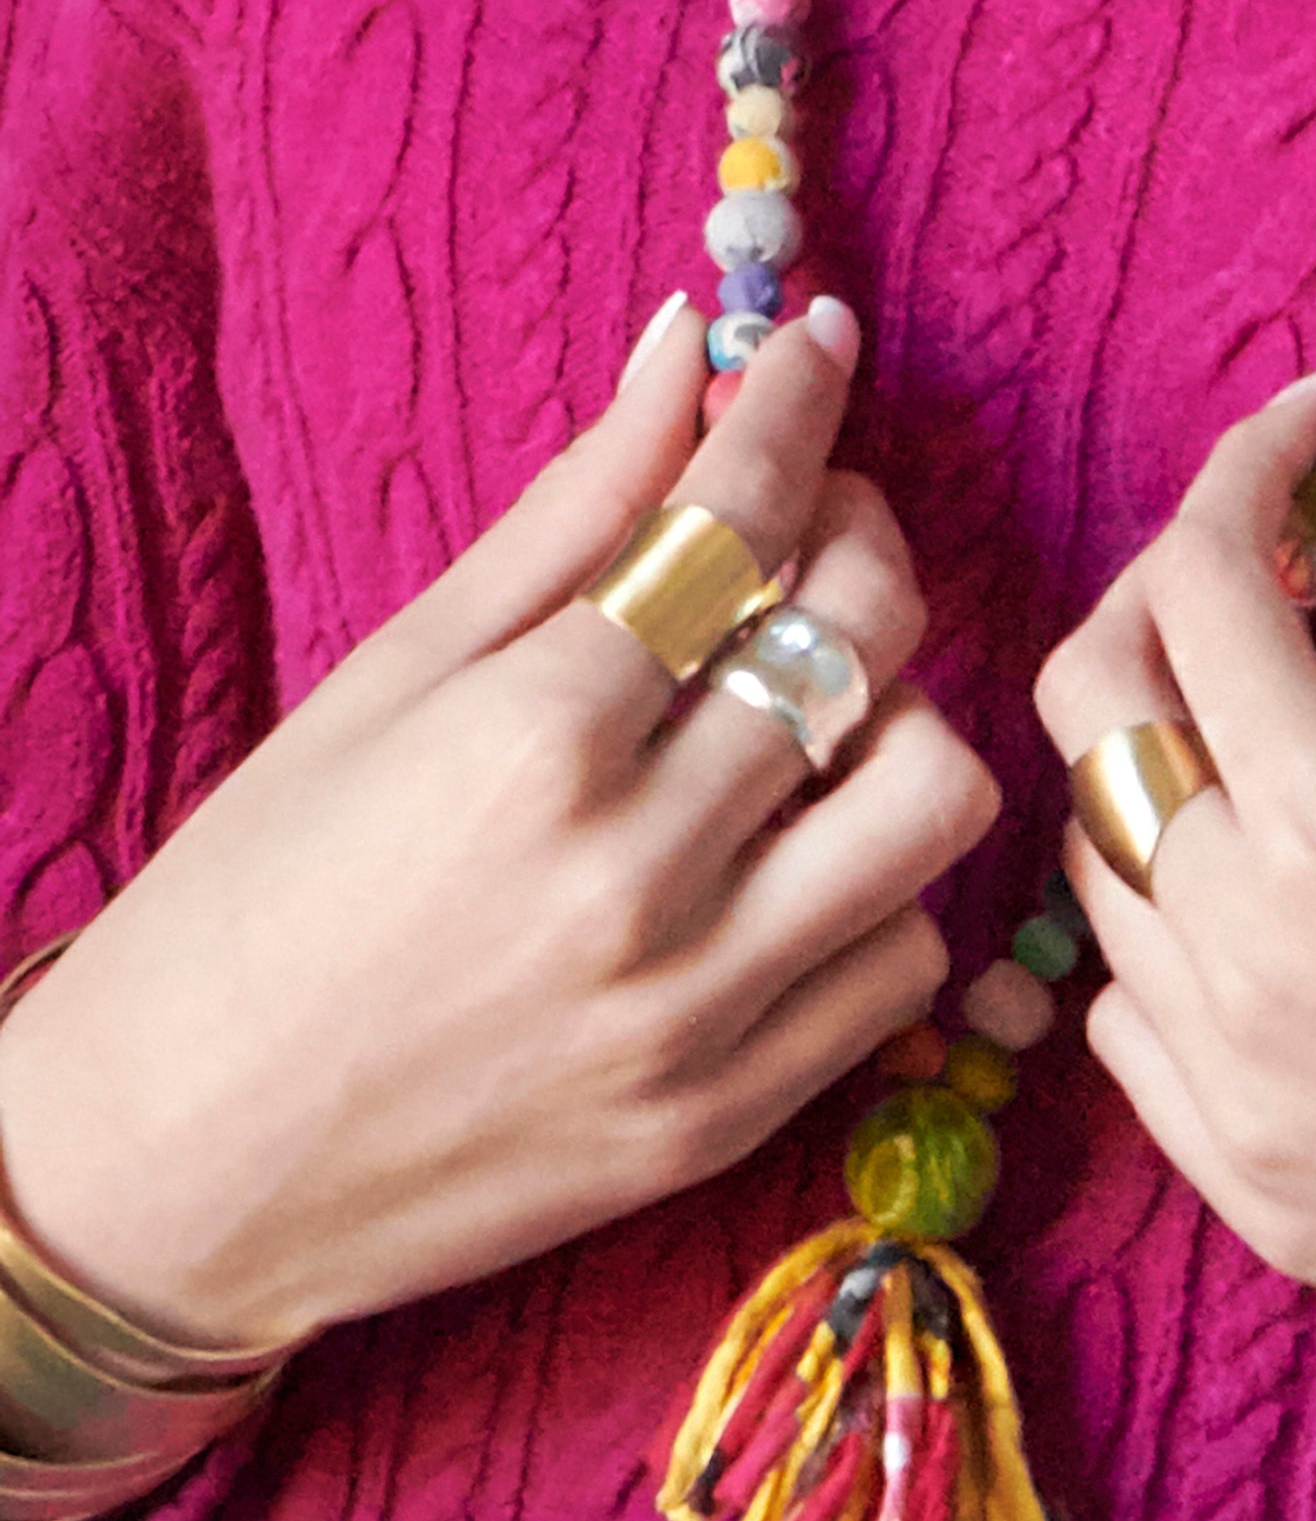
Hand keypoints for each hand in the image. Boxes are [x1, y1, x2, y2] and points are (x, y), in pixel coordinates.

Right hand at [0, 299, 997, 1349]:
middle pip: (869, 642)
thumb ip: (562, 520)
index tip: (819, 352)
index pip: (736, 524)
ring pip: (932, 804)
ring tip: (815, 719)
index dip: (795, 412)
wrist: (179, 1170)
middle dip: (865, 541)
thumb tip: (686, 350)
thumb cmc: (249, 906)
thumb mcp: (384, 686)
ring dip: (899, 723)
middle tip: (810, 531)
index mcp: (529, 741)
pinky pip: (902, 965)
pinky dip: (878, 888)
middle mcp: (638, 877)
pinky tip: (797, 864)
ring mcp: (700, 1012)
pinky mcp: (730, 1117)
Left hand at [1036, 306, 1315, 1430]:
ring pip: (1102, 863)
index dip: (1238, 477)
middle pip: (1095, 711)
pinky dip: (1178, 933)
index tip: (1305, 441)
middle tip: (1273, 587)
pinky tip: (1294, 927)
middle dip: (1165, 608)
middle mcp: (1243, 963)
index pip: (1197, 587)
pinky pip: (1126, 1014)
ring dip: (1178, 776)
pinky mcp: (1237, 1185)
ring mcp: (1224, 1092)